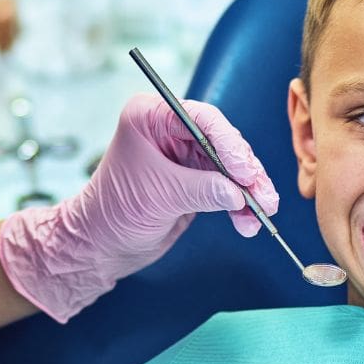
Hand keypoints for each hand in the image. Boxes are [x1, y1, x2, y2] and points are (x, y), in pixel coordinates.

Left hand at [0, 94, 278, 321]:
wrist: (100, 246)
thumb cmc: (114, 212)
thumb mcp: (161, 196)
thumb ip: (203, 190)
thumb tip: (239, 193)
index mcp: (151, 116)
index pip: (202, 120)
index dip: (230, 144)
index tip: (245, 171)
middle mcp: (170, 130)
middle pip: (222, 142)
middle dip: (246, 172)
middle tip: (263, 196)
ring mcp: (184, 156)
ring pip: (230, 168)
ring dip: (248, 192)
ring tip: (261, 213)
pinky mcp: (194, 181)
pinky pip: (226, 187)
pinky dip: (239, 205)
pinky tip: (247, 223)